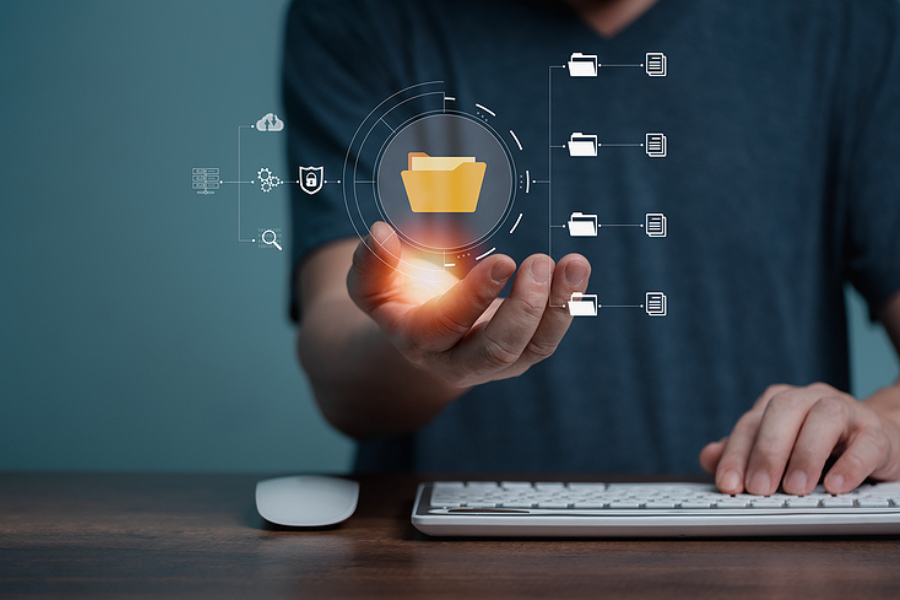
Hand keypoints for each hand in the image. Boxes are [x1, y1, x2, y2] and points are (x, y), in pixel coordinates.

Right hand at [347, 221, 590, 390]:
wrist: (419, 334)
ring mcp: (494, 362)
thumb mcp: (370, 282)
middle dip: (523, 308)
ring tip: (574, 263)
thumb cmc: (395, 297)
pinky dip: (567, 305)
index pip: (447, 326)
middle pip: (497, 351)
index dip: (475, 297)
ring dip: (558, 307)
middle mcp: (458, 360)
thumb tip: (382, 234)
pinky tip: (575, 271)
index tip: (504, 260)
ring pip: (533, 348)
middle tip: (539, 262)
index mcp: (418, 341)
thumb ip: (371, 261)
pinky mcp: (519, 352)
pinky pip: (548, 338)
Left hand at [699, 383, 899, 494]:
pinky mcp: (878, 432)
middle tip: (759, 488)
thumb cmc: (819, 447)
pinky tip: (836, 486)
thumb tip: (708, 456)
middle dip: (768, 451)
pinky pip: (866, 442)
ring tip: (795, 489)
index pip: (751, 423)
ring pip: (825, 418)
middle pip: (783, 411)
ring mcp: (847, 411)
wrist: (877, 440)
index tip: (728, 484)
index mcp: (780, 402)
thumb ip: (743, 452)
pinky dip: (851, 464)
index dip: (736, 454)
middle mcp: (811, 399)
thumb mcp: (779, 449)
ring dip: (806, 454)